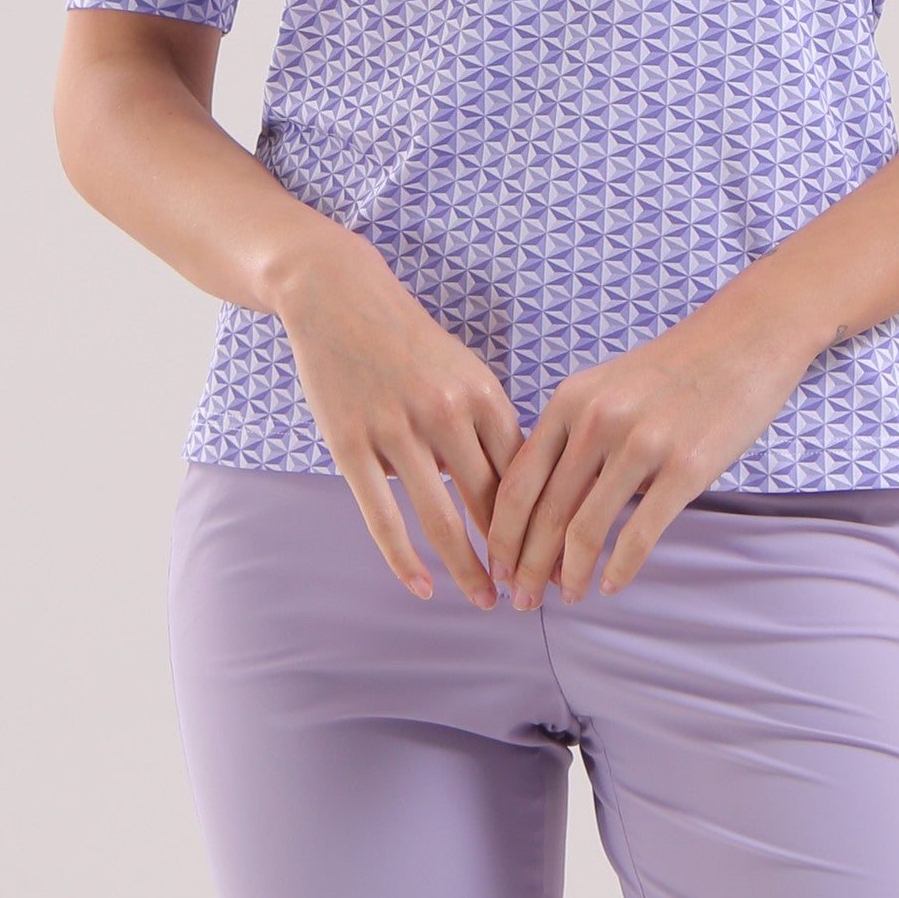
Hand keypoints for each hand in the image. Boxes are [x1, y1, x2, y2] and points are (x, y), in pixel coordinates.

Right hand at [274, 223, 525, 608]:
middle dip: (514, 556)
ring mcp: (397, 431)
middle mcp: (447, 414)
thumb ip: (487, 427)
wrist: (340, 297)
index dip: (544, 524)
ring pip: (442, 519)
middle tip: (532, 595)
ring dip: (467, 569)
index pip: (524, 476)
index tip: (558, 560)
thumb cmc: (409, 342)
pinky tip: (423, 588)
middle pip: (491, 503)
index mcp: (483, 395)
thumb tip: (515, 491)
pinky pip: (383, 517)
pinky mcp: (352, 445)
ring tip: (485, 600)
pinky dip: (405, 560)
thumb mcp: (464, 373)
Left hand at [484, 298, 817, 606]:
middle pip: (545, 514)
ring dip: (570, 575)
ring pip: (586, 531)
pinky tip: (610, 585)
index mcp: (570, 400)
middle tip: (522, 599)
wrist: (742, 341)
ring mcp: (642, 444)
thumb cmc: (672, 370)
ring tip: (566, 596)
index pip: (518, 482)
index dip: (502, 534)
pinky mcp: (686, 467)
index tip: (496, 566)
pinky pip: (639, 535)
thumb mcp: (606, 387)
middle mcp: (598, 421)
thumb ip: (571, 434)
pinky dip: (619, 569)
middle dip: (527, 566)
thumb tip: (541, 505)